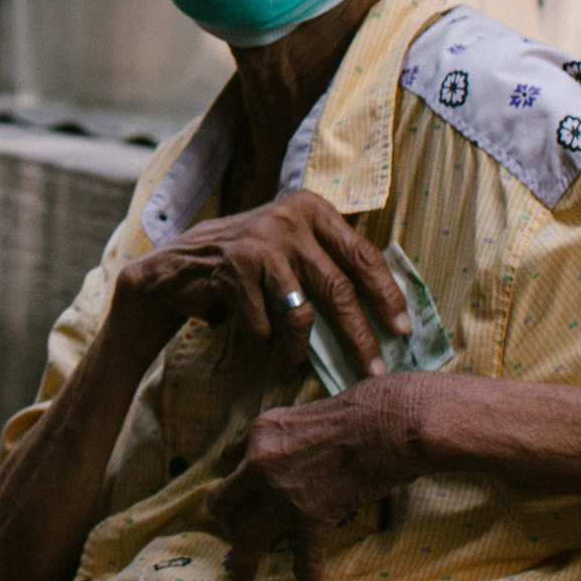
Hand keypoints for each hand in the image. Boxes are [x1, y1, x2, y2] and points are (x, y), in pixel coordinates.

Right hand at [121, 194, 409, 380]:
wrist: (178, 266)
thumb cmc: (249, 264)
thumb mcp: (292, 247)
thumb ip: (330, 263)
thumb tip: (387, 310)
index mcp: (313, 210)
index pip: (363, 255)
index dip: (387, 296)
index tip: (402, 330)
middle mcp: (290, 219)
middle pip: (338, 287)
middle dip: (360, 336)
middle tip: (375, 370)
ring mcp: (260, 242)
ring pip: (301, 312)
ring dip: (301, 349)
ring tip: (294, 364)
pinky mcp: (234, 268)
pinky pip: (264, 324)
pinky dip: (265, 345)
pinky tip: (259, 348)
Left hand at [203, 384, 420, 580]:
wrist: (388, 424)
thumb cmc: (357, 412)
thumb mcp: (304, 413)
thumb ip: (285, 436)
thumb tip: (284, 454)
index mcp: (259, 433)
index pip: (228, 461)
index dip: (233, 482)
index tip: (238, 496)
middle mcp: (260, 464)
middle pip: (223, 502)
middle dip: (225, 522)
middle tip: (233, 534)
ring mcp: (282, 494)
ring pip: (246, 536)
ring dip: (244, 558)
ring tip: (246, 572)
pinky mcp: (310, 517)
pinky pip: (304, 559)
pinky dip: (308, 580)